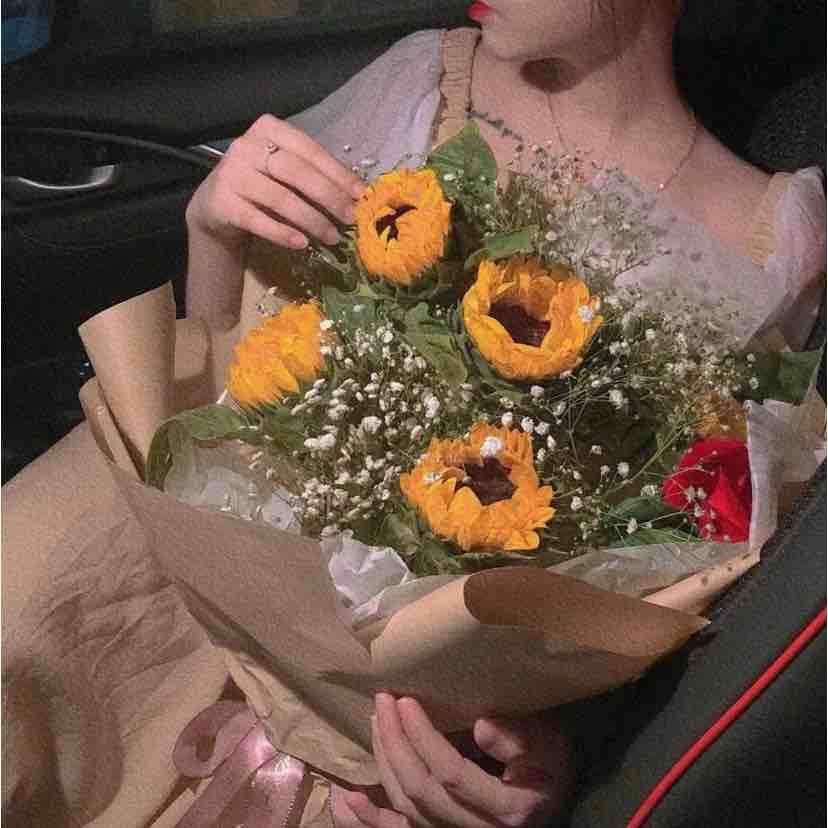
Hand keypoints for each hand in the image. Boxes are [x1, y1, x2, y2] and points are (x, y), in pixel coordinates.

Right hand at [186, 113, 365, 250]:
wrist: (217, 206)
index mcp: (269, 129)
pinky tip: (302, 243)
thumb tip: (357, 195)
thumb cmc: (262, 186)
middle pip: (296, 172)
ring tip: (332, 237)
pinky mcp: (222, 202)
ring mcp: (232, 173)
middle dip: (329, 197)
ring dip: (311, 220)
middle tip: (350, 219)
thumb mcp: (286, 173)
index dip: (338, 174)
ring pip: (280, 198)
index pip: (310, 150)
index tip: (361, 196)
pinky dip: (282, 233)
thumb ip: (315, 175)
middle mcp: (247, 146)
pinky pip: (258, 220)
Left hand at [340, 693, 573, 827]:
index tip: (404, 700)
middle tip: (383, 700)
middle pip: (422, 791)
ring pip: (408, 808)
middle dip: (395, 743)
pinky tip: (347, 800)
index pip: (451, 774)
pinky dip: (370, 820)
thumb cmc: (552, 764)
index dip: (422, 738)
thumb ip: (522, 739)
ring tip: (375, 721)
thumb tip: (481, 726)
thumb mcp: (552, 745)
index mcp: (506, 809)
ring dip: (384, 764)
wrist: (552, 797)